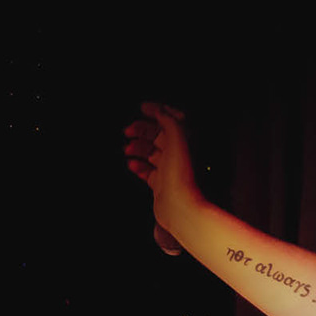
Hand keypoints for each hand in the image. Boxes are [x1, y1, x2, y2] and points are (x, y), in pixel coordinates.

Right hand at [123, 102, 201, 246]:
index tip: (143, 107)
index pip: (173, 119)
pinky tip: (132, 165)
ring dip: (137, 148)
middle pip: (159, 135)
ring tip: (127, 149)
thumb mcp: (177, 137)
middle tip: (128, 131)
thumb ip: (169, 120)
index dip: (158, 111)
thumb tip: (160, 110)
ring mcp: (171, 170)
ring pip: (152, 152)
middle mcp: (182, 155)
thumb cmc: (182, 175)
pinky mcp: (163, 184)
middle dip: (142, 130)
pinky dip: (138, 166)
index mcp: (188, 142)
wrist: (182, 208)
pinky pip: (148, 171)